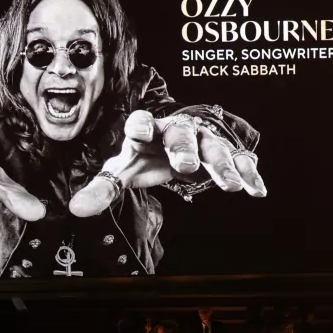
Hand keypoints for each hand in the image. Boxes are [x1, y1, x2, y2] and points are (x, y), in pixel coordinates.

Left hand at [69, 110, 266, 216]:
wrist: (178, 141)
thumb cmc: (148, 155)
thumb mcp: (124, 170)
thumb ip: (103, 188)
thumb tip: (77, 209)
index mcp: (147, 130)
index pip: (140, 122)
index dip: (140, 125)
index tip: (140, 130)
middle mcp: (177, 130)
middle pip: (181, 134)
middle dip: (185, 148)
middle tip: (187, 165)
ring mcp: (204, 140)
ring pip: (214, 148)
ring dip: (223, 166)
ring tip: (229, 186)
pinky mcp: (226, 153)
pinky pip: (240, 161)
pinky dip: (249, 174)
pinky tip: (256, 190)